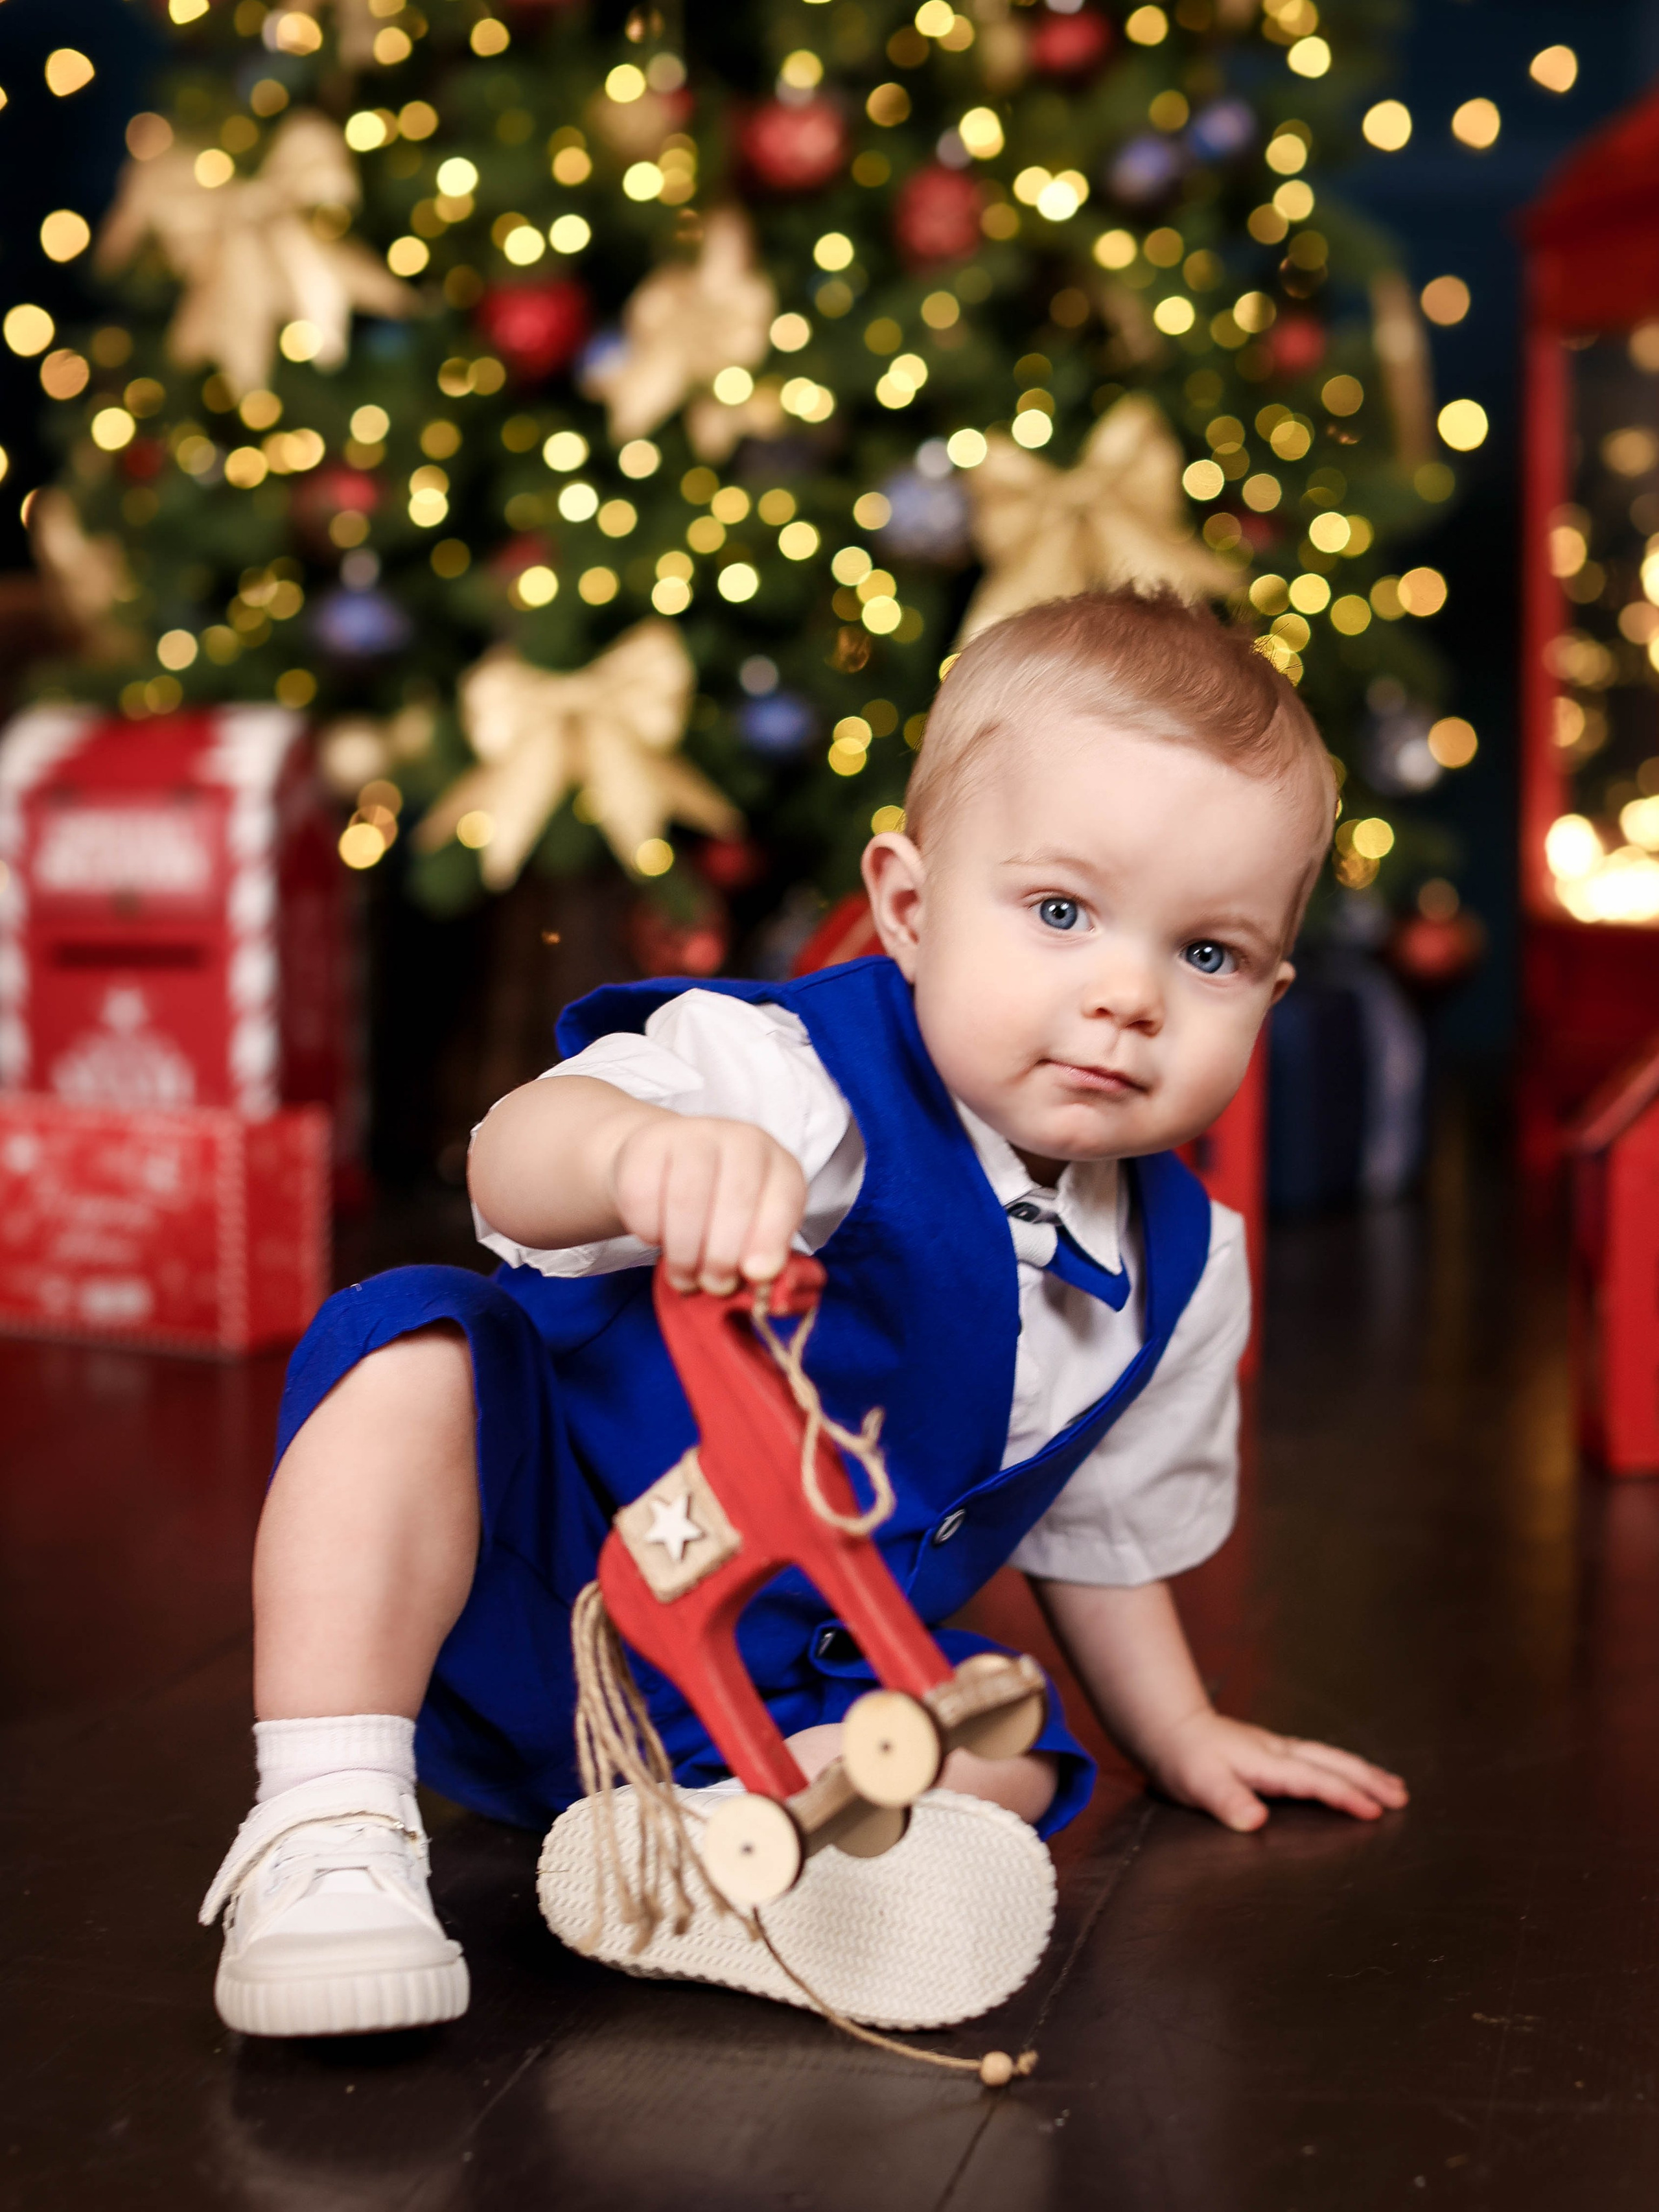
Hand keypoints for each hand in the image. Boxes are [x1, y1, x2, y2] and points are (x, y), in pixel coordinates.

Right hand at [609, 1115, 806, 1294]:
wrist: (664, 1167)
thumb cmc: (718, 1211)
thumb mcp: (752, 1233)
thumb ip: (762, 1259)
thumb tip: (760, 1283)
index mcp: (779, 1165)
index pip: (785, 1197)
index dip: (771, 1239)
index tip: (755, 1275)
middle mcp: (742, 1141)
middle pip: (737, 1199)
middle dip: (723, 1256)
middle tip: (713, 1285)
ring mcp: (694, 1135)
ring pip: (687, 1200)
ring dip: (684, 1253)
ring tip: (684, 1276)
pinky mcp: (648, 1143)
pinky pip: (644, 1196)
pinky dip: (648, 1230)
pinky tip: (656, 1238)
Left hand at [1147, 1707, 1407, 1833]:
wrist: (1167, 1727)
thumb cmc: (1182, 1759)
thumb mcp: (1198, 1784)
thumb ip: (1227, 1800)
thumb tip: (1256, 1821)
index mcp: (1266, 1762)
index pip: (1314, 1780)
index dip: (1344, 1796)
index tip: (1375, 1811)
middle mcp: (1277, 1751)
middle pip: (1331, 1763)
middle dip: (1368, 1779)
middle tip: (1402, 1797)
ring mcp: (1276, 1748)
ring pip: (1328, 1757)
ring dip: (1362, 1770)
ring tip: (1392, 1785)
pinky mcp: (1271, 1750)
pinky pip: (1317, 1757)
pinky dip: (1341, 1765)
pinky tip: (1349, 1771)